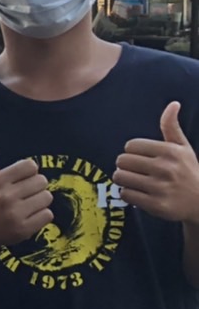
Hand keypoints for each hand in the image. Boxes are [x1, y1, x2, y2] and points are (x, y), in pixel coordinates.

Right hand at [0, 141, 53, 248]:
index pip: (30, 166)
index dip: (29, 172)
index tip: (21, 180)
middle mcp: (5, 197)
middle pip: (42, 181)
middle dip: (36, 187)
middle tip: (25, 195)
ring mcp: (14, 214)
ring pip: (47, 197)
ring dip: (40, 202)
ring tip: (27, 206)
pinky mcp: (24, 229)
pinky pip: (48, 214)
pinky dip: (42, 216)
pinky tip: (29, 217)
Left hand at [114, 102, 198, 222]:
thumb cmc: (188, 171)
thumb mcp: (183, 148)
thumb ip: (172, 127)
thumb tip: (173, 103)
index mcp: (170, 151)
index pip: (130, 146)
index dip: (133, 152)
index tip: (141, 158)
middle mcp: (165, 168)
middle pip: (122, 161)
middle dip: (125, 166)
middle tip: (135, 170)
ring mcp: (160, 188)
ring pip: (120, 177)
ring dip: (124, 180)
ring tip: (135, 181)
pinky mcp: (156, 205)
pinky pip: (125, 194)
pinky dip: (128, 194)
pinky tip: (139, 193)